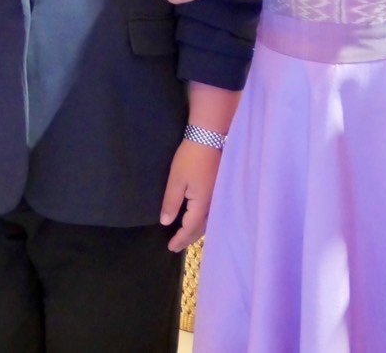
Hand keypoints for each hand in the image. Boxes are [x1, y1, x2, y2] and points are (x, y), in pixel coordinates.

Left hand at [159, 137, 222, 251]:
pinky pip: (213, 211)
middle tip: (177, 246)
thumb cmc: (190, 159)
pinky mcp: (219, 187)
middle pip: (202, 227)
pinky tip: (200, 218)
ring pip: (210, 220)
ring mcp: (218, 194)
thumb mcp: (175, 181)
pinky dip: (205, 220)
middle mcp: (213, 202)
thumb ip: (171, 203)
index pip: (190, 227)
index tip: (170, 247)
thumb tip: (166, 222)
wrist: (209, 137)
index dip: (180, 238)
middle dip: (189, 238)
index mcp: (202, 203)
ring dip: (198, 230)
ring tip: (188, 236)